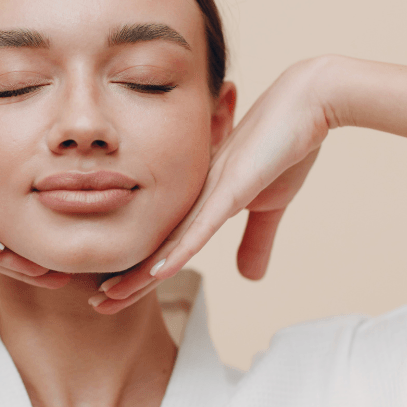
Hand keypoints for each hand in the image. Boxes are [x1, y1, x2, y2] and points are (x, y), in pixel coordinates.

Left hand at [91, 58, 332, 312]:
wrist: (309, 103)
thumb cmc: (286, 147)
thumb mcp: (271, 206)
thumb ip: (255, 240)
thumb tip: (248, 278)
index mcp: (201, 201)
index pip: (167, 245)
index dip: (141, 272)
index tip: (115, 295)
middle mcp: (196, 196)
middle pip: (156, 246)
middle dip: (127, 278)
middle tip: (97, 304)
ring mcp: (210, 191)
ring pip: (169, 241)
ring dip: (140, 273)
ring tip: (109, 296)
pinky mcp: (231, 188)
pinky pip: (201, 226)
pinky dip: (178, 251)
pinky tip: (156, 272)